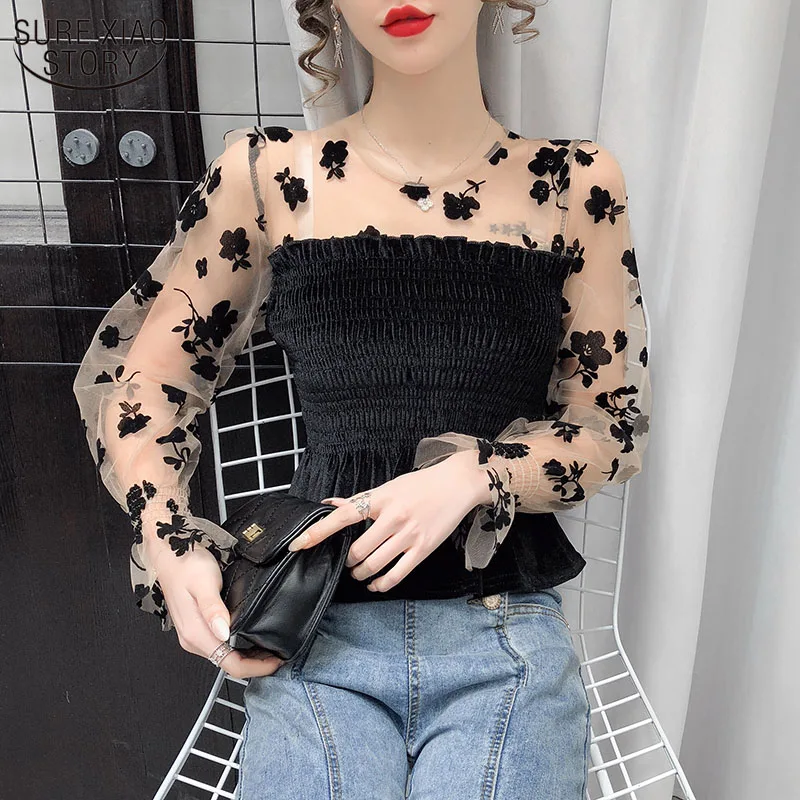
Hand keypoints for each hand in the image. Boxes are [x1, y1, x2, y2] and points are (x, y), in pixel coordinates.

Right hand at [144, 537, 286, 678]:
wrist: (168, 554)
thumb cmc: (185, 564)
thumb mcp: (204, 582)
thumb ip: (213, 609)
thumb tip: (224, 632)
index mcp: (196, 633)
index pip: (229, 664)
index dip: (255, 667)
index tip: (276, 661)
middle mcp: (192, 639)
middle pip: (227, 663)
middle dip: (254, 664)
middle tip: (278, 655)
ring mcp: (193, 634)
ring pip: (223, 656)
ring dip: (247, 656)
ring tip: (268, 647)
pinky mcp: (195, 627)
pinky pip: (218, 645)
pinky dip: (237, 646)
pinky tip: (249, 637)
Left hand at [285, 450, 491, 591]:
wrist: (457, 484)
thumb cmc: (420, 485)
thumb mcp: (388, 487)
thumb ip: (359, 500)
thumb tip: (329, 504)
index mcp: (381, 499)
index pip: (342, 517)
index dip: (318, 532)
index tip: (298, 544)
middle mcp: (393, 518)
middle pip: (357, 550)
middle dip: (347, 561)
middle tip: (347, 561)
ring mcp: (409, 535)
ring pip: (373, 565)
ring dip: (360, 574)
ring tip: (359, 573)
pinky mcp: (423, 550)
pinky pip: (396, 575)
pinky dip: (380, 584)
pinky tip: (375, 584)